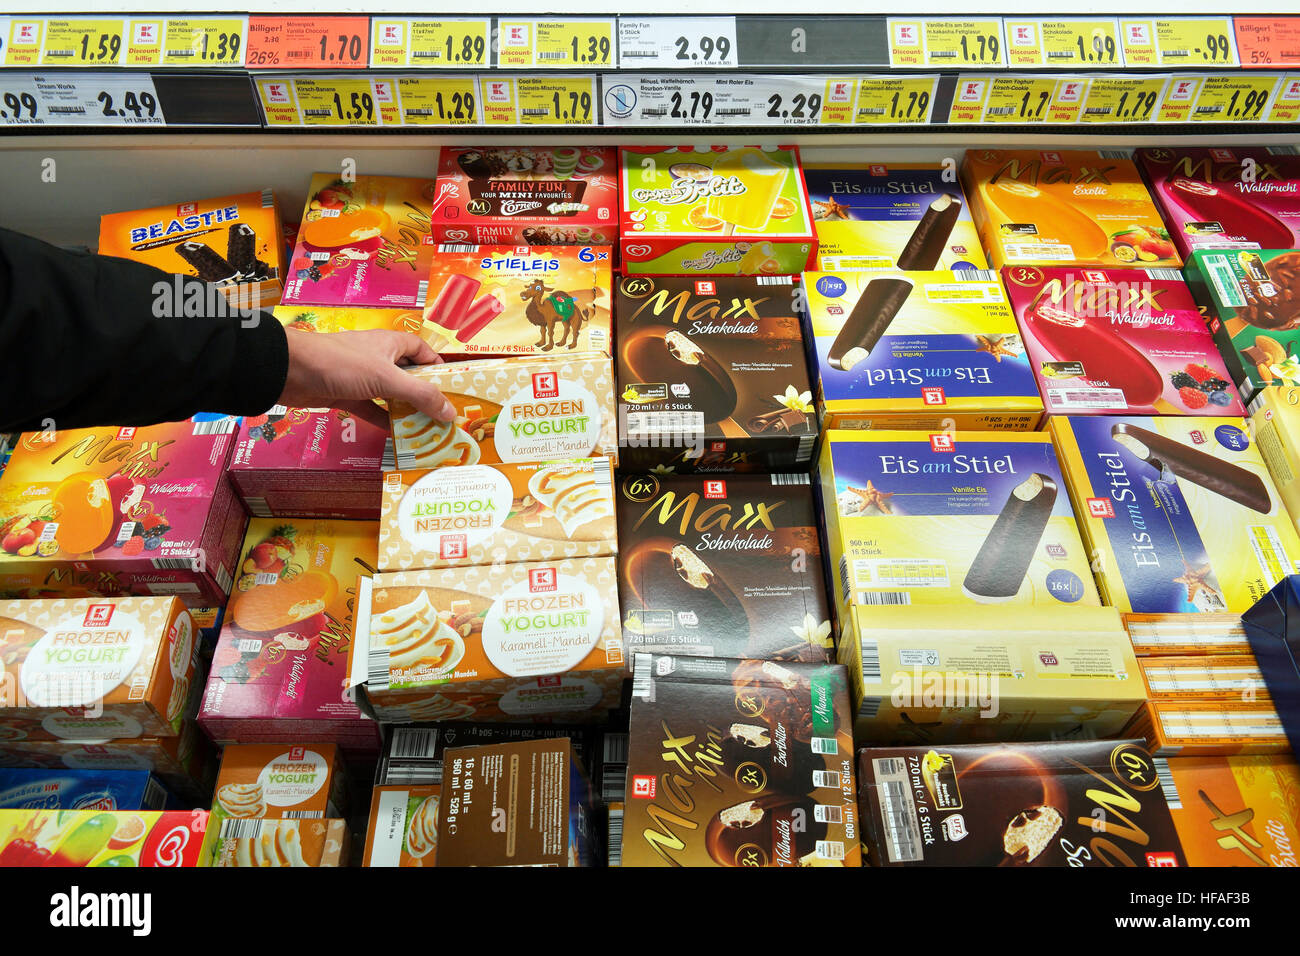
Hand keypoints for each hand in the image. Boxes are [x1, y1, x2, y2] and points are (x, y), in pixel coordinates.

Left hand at [279, 329, 454, 420]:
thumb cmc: (341, 363)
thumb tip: (451, 412)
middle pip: (408, 375)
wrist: (290, 371)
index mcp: (390, 344)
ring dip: (405, 410)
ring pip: (390, 395)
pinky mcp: (346, 395)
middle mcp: (378, 358)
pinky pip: (372, 409)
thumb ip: (420, 396)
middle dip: (424, 394)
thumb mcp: (387, 379)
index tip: (451, 387)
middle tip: (443, 415)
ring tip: (426, 429)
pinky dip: (384, 421)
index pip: (421, 350)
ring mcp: (361, 377)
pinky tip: (398, 436)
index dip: (437, 365)